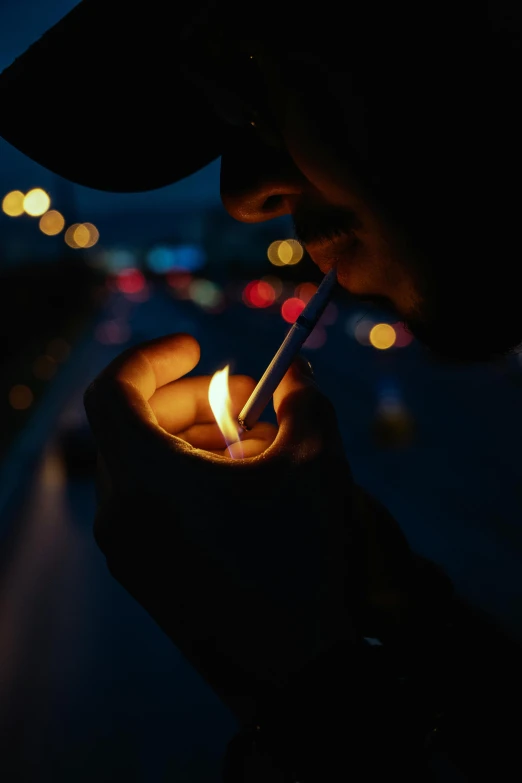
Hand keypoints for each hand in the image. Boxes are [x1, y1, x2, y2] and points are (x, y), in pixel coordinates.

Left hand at [84, 333, 439, 723]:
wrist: (292, 669)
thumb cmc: (298, 557)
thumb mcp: (314, 463)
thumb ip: (304, 401)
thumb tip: (299, 376)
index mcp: (144, 476)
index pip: (113, 390)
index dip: (152, 357)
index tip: (198, 347)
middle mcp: (118, 510)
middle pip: (134, 425)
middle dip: (191, 399)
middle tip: (250, 400)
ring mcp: (125, 548)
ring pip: (145, 465)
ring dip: (194, 438)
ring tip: (257, 445)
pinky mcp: (142, 574)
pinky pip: (150, 503)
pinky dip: (186, 477)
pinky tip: (242, 486)